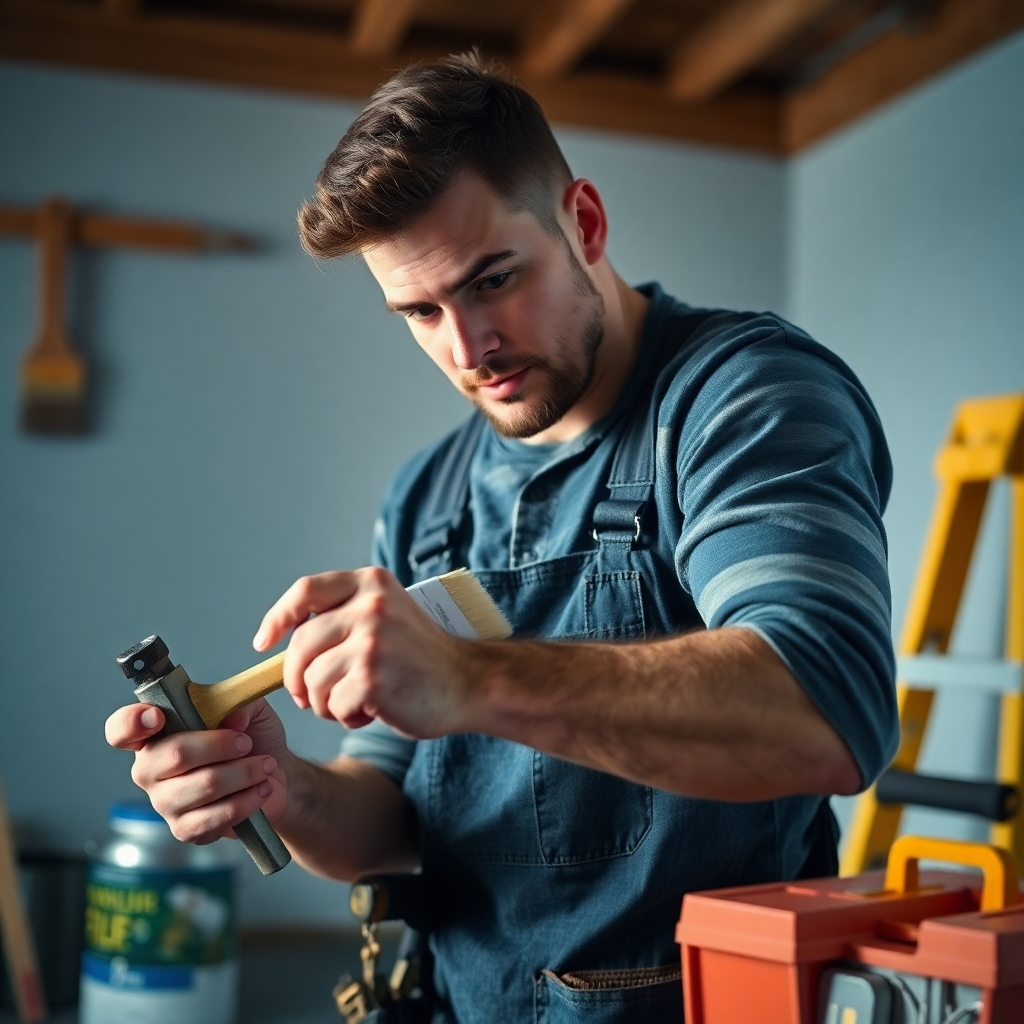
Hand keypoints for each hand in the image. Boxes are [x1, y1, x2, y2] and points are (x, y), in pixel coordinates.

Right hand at [104, 697, 290, 844]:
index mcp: (156, 733)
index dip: (132, 722)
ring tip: (264, 766)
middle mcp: (150, 769)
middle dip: (220, 745)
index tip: (156, 717)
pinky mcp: (185, 829)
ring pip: (203, 785)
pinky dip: (246, 800)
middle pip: (174, 754)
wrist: (274, 776)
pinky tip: (260, 788)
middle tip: (246, 743)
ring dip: (243, 773)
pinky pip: (214, 817)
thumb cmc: (252, 738)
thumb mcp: (249, 708)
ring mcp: (164, 802)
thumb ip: (238, 702)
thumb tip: (232, 717)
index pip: (122, 729)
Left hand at [254, 567, 468, 737]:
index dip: (277, 618)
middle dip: (296, 678)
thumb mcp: (387, 615)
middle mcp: (371, 605)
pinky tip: (372, 711)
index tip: (264, 643)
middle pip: (301, 644)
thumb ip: (344, 616)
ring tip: (353, 702)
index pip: (305, 591)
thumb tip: (283, 642)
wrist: (469, 682)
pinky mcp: (373, 677)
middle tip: (308, 696)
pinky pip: (332, 703)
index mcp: (371, 583)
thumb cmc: (421, 657)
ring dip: (323, 702)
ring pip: (312, 679)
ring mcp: (372, 640)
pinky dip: (346, 715)